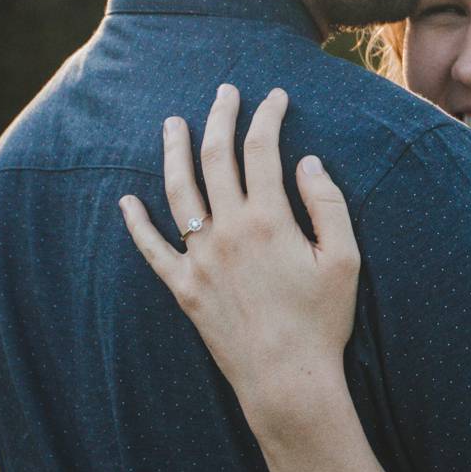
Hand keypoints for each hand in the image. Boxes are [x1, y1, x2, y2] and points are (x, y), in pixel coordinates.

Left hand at [119, 85, 360, 438]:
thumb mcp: (345, 259)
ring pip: (178, 192)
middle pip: (217, 158)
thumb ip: (326, 204)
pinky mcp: (184, 288)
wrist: (287, 380)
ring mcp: (200, 259)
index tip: (274, 96)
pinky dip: (136, 224)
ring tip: (172, 125)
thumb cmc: (323, 321)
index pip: (263, 149)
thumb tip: (307, 161)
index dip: (268, 116)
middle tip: (224, 91)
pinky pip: (152, 250)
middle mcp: (228, 231)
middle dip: (221, 117)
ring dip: (174, 153)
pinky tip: (125, 202)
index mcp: (269, 219)